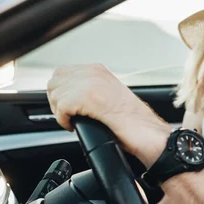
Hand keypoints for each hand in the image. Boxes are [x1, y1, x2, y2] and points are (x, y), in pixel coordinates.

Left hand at [47, 64, 171, 166]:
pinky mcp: (89, 98)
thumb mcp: (108, 97)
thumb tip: (67, 97)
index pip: (62, 73)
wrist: (148, 132)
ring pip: (55, 94)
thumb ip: (89, 90)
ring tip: (74, 121)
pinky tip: (76, 125)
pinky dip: (64, 120)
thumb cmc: (133, 122)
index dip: (62, 92)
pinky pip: (61, 107)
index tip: (69, 107)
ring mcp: (91, 84)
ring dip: (61, 112)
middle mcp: (94, 73)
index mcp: (99, 71)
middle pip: (55, 82)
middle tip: (70, 116)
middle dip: (58, 101)